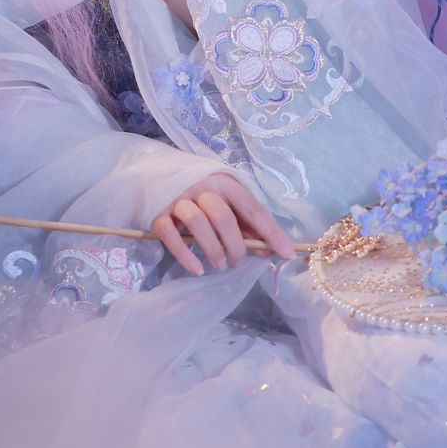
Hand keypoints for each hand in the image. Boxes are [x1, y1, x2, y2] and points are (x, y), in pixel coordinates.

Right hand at [150, 172, 296, 273]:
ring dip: (213, 249)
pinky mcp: (158, 214)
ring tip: (219, 265)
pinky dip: (185, 255)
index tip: (287, 254)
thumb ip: (247, 225)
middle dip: (235, 245)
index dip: (271, 233)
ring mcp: (178, 199)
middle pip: (223, 217)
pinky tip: (197, 269)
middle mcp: (203, 187)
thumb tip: (270, 250)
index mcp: (226, 183)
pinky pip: (170, 234)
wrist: (158, 178)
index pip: (253, 209)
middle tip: (237, 261)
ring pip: (197, 222)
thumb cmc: (203, 196)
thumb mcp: (228, 203)